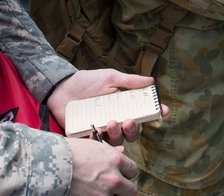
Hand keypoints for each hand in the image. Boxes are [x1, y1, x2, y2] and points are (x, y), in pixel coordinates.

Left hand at [48, 70, 168, 144]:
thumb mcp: (109, 77)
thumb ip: (130, 81)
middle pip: (130, 133)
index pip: (142, 114)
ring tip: (108, 123)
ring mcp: (100, 131)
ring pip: (115, 141)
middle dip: (132, 130)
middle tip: (127, 120)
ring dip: (116, 135)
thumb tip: (152, 80)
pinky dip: (98, 143)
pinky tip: (95, 132)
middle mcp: (114, 121)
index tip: (163, 111)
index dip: (154, 114)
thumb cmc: (86, 81)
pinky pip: (96, 146)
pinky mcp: (85, 138)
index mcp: (122, 108)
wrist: (60, 88)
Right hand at [67, 137, 138, 195]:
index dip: (126, 172)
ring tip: (103, 191)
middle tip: (116, 187)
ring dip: (113, 195)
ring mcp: (104, 194)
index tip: (121, 174)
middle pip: (131, 190)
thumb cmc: (70, 152)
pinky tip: (92, 194)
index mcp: (116, 161)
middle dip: (124, 188)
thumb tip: (122, 152)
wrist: (51, 164)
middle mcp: (114, 178)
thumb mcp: (93, 146)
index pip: (133, 170)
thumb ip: (111, 151)